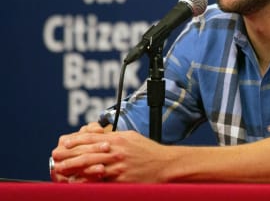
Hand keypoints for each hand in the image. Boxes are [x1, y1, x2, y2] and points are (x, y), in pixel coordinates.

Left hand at [52, 125, 166, 182]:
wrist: (165, 164)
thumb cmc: (148, 151)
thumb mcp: (131, 138)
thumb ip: (115, 137)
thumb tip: (101, 137)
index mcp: (117, 139)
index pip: (91, 138)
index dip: (75, 141)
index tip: (63, 143)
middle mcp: (115, 152)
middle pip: (87, 152)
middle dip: (69, 155)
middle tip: (55, 156)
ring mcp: (117, 166)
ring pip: (90, 167)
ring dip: (73, 168)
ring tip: (60, 169)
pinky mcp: (120, 180)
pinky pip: (100, 181)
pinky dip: (87, 181)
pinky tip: (78, 182)